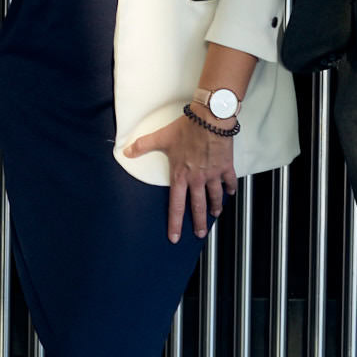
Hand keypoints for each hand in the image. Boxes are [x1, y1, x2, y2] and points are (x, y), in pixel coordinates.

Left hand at [124, 112, 237, 241]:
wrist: (209, 119)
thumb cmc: (186, 128)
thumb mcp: (161, 137)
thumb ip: (143, 146)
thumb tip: (126, 151)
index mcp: (181, 175)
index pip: (176, 205)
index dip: (175, 223)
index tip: (175, 236)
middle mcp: (197, 178)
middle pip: (198, 206)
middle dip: (198, 223)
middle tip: (199, 234)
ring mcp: (213, 174)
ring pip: (215, 197)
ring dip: (215, 207)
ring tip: (215, 215)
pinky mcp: (226, 166)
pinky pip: (229, 181)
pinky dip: (230, 188)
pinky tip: (230, 193)